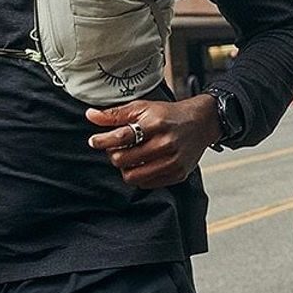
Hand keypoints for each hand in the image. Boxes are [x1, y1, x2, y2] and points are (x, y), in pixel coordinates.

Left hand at [86, 97, 219, 188]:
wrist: (201, 123)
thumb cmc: (169, 115)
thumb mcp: (143, 108)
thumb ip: (116, 114)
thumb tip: (90, 116)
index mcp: (156, 124)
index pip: (121, 136)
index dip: (102, 141)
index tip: (94, 141)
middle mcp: (166, 143)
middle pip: (123, 159)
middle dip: (114, 154)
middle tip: (118, 148)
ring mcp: (172, 161)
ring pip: (132, 176)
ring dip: (125, 168)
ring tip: (130, 158)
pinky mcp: (177, 174)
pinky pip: (146, 184)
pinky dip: (140, 175)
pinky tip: (143, 164)